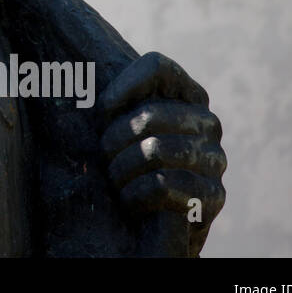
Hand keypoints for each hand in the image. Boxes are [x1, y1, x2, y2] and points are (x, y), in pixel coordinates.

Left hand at [99, 51, 226, 255]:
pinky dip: (135, 195)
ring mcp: (215, 157)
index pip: (157, 66)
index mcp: (185, 96)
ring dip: (122, 170)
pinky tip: (130, 201)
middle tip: (105, 158)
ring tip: (116, 180)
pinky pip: (164, 185)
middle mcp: (207, 122)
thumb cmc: (122, 165)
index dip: (121, 88)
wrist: (146, 226)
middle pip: (148, 114)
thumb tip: (75, 77)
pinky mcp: (213, 195)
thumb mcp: (113, 125)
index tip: (103, 113)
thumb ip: (109, 99)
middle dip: (113, 141)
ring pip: (155, 150)